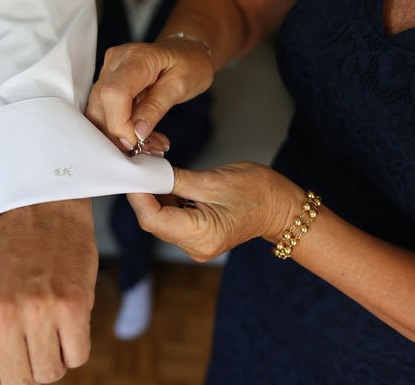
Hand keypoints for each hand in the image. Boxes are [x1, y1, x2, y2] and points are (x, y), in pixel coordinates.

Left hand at [0, 199, 97, 384]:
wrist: (44, 211)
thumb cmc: (12, 257)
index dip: (3, 376)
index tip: (16, 361)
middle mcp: (0, 314)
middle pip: (20, 381)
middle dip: (31, 366)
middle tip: (37, 338)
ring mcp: (37, 310)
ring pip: (51, 373)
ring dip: (55, 356)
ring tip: (52, 325)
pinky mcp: (72, 305)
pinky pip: (78, 356)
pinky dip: (76, 346)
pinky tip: (70, 319)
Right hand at [86, 39, 213, 151]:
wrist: (186, 51)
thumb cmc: (189, 63)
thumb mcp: (181, 85)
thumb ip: (156, 107)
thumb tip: (137, 132)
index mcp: (136, 58)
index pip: (113, 94)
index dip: (120, 124)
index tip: (138, 141)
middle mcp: (115, 62)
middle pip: (100, 106)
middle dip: (120, 135)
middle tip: (147, 149)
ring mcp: (108, 72)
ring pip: (99, 113)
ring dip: (121, 136)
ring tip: (150, 146)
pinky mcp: (108, 84)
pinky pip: (107, 112)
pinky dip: (123, 130)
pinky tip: (143, 138)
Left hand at [127, 163, 304, 261]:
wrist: (282, 207)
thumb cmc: (258, 192)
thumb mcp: (214, 180)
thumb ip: (176, 179)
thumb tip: (147, 172)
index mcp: (201, 236)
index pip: (153, 220)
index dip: (138, 196)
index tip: (132, 172)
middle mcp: (194, 247)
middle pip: (153, 221)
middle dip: (144, 193)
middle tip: (140, 166)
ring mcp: (194, 243)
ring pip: (160, 219)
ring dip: (154, 195)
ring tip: (155, 171)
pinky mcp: (195, 235)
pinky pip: (171, 218)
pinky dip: (166, 200)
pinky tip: (167, 183)